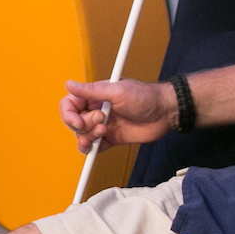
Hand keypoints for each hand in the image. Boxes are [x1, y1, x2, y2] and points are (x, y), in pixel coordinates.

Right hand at [61, 78, 175, 147]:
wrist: (165, 112)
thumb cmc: (145, 96)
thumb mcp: (117, 91)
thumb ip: (92, 90)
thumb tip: (69, 84)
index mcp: (94, 95)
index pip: (70, 104)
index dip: (68, 114)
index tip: (77, 122)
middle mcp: (96, 110)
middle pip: (74, 122)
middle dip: (84, 125)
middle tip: (102, 120)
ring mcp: (103, 125)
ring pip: (82, 136)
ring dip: (89, 137)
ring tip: (105, 131)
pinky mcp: (111, 138)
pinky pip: (94, 147)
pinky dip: (92, 149)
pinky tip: (97, 145)